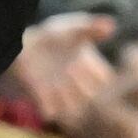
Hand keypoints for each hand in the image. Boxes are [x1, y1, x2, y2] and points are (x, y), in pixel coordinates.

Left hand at [9, 12, 114, 126]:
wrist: (24, 45)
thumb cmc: (53, 36)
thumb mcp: (72, 28)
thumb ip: (91, 27)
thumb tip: (112, 25)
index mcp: (91, 68)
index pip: (106, 80)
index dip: (96, 72)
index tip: (82, 59)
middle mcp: (80, 85)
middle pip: (92, 96)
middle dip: (81, 84)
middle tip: (68, 69)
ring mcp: (63, 95)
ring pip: (74, 110)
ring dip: (66, 97)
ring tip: (57, 82)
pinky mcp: (45, 101)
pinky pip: (50, 113)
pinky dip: (46, 103)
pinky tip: (41, 88)